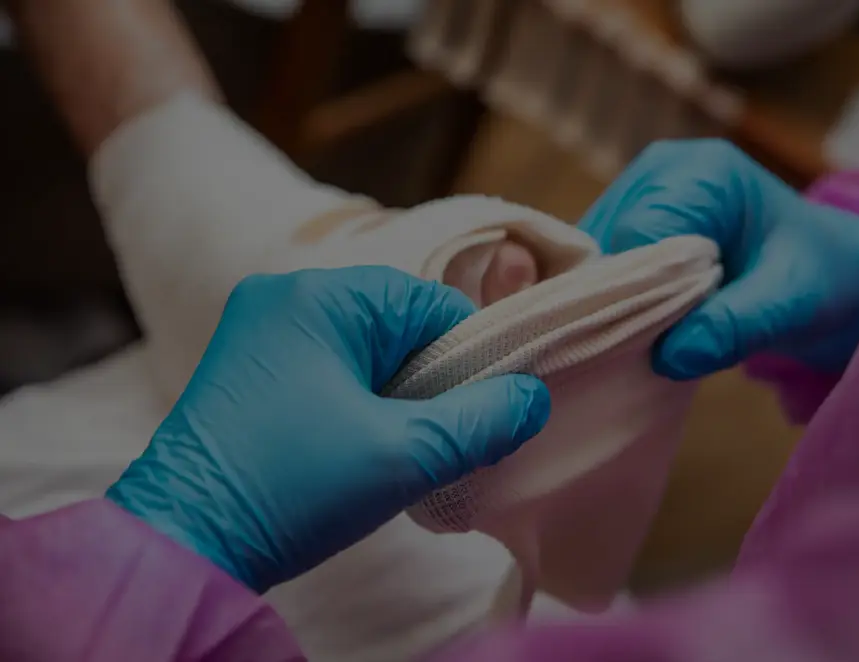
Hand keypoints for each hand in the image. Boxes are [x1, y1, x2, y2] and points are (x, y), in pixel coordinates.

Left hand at [107, 267, 549, 592]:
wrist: (183, 544)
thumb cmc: (292, 488)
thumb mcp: (405, 454)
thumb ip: (483, 419)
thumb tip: (533, 397)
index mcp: (320, 295)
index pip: (431, 306)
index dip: (467, 359)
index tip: (478, 414)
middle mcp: (284, 295)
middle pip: (398, 326)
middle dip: (428, 382)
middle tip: (436, 439)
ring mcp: (258, 330)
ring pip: (364, 350)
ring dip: (394, 396)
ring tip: (396, 449)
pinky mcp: (247, 367)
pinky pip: (327, 366)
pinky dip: (357, 400)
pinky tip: (358, 446)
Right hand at [580, 139, 858, 378]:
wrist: (826, 273)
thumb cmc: (816, 278)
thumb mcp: (788, 304)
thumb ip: (734, 326)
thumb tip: (671, 356)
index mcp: (702, 171)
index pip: (638, 231)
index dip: (639, 289)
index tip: (655, 339)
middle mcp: (659, 171)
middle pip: (607, 241)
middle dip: (624, 298)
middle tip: (651, 346)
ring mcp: (638, 194)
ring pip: (593, 257)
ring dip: (614, 303)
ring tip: (648, 338)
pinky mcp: (627, 223)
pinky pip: (598, 266)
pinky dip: (612, 300)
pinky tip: (637, 327)